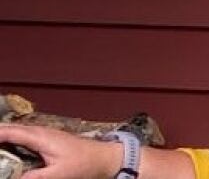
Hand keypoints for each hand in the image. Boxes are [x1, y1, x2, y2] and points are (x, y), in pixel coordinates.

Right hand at [0, 124, 120, 178]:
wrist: (103, 157)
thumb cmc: (83, 164)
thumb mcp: (58, 175)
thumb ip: (35, 178)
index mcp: (40, 138)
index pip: (10, 132)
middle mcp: (40, 132)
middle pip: (10, 128)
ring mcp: (44, 134)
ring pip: (16, 131)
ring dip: (3, 135)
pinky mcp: (47, 139)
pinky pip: (23, 136)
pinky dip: (11, 138)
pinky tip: (6, 145)